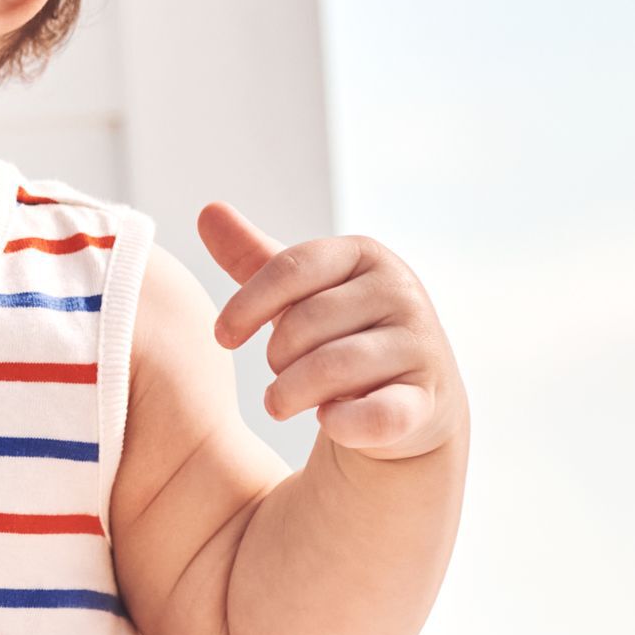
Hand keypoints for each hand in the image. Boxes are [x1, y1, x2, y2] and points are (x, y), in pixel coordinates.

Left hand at [198, 201, 465, 459]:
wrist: (410, 399)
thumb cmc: (342, 335)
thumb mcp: (301, 293)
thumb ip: (255, 258)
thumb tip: (208, 210)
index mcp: (366, 255)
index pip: (291, 268)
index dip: (246, 305)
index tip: (223, 336)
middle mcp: (400, 291)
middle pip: (305, 322)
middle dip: (276, 356)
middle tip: (278, 372)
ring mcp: (418, 346)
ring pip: (330, 369)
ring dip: (290, 393)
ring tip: (283, 401)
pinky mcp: (426, 401)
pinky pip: (375, 416)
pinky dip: (341, 424)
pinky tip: (328, 420)